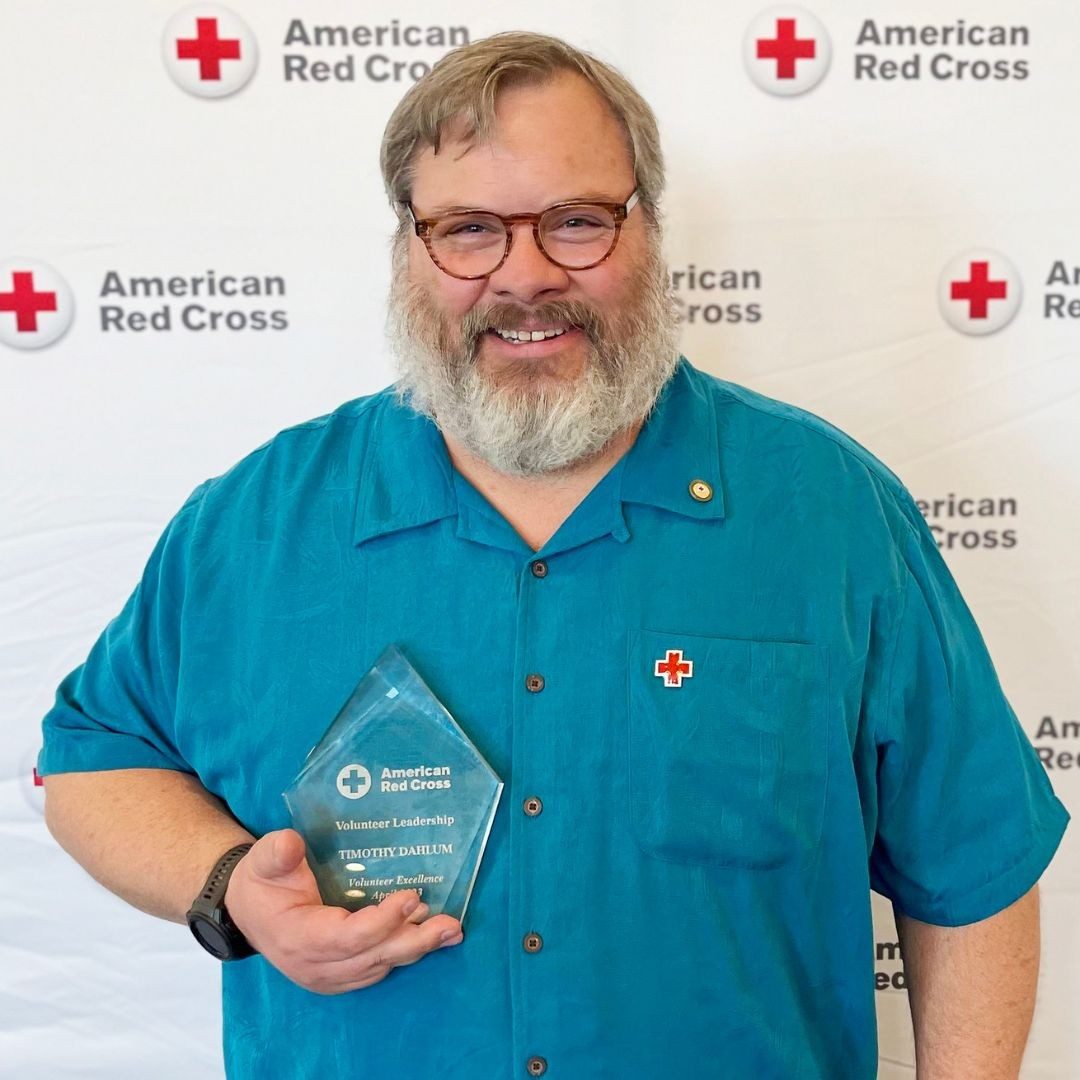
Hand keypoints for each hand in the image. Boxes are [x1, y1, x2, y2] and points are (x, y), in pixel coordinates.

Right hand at [224, 828, 462, 993]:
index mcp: (298, 939)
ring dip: (416, 947)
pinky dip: (403, 952)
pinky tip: (429, 935)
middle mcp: (316, 966)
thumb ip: (276, 853)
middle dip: (415, 942)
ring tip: (450, 930)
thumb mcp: (262, 860)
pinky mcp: (340, 974)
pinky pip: (377, 966)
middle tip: (451, 925)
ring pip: (379, 964)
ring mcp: (329, 976)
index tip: (411, 895)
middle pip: (373, 957)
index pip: (348, 937)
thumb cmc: (261, 881)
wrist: (247, 911)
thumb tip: (290, 843)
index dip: (382, 921)